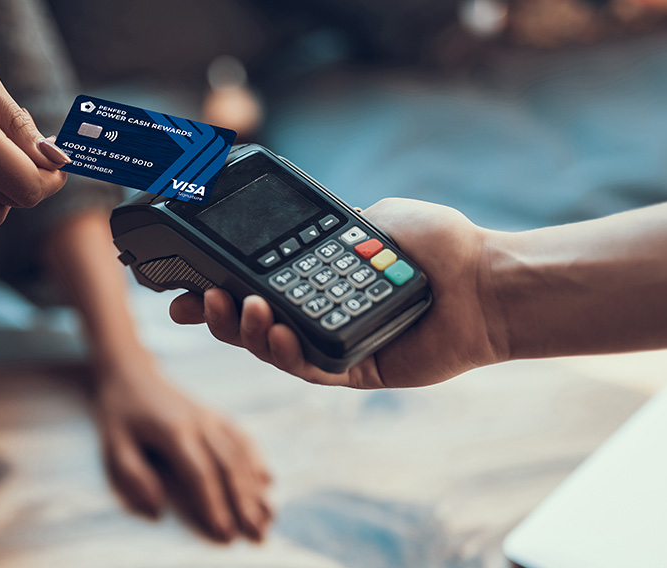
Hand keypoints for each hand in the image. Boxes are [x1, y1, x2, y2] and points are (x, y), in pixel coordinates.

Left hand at [92, 362, 272, 541]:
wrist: (131, 373)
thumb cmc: (119, 414)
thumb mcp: (113, 445)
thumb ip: (133, 477)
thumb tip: (157, 510)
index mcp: (173, 431)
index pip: (200, 473)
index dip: (214, 504)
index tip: (225, 533)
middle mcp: (199, 423)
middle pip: (228, 466)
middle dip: (245, 502)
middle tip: (257, 534)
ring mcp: (211, 417)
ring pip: (240, 454)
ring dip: (255, 487)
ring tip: (267, 517)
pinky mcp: (216, 415)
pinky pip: (242, 438)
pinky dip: (257, 459)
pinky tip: (267, 481)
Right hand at [169, 198, 509, 388]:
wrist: (485, 280)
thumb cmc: (440, 247)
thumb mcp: (373, 219)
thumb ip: (332, 226)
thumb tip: (302, 228)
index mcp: (319, 278)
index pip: (257, 284)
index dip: (218, 286)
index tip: (182, 282)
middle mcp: (320, 313)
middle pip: (251, 323)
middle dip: (213, 315)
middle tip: (189, 302)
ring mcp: (334, 343)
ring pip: (272, 348)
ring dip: (245, 331)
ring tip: (239, 307)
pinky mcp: (354, 370)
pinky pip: (309, 368)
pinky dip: (286, 351)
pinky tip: (274, 330)